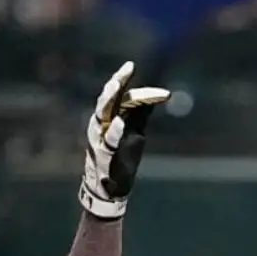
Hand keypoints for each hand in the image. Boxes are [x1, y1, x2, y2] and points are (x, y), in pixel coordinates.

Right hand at [79, 61, 170, 218]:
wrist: (110, 187)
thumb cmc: (121, 156)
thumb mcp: (135, 132)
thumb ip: (141, 114)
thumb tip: (157, 96)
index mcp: (111, 116)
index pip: (122, 95)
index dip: (134, 86)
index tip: (149, 79)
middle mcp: (102, 124)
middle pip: (107, 98)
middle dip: (117, 82)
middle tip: (127, 68)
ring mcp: (99, 139)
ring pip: (100, 115)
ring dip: (109, 99)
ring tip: (116, 84)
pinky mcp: (103, 155)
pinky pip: (107, 141)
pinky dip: (113, 131)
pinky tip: (119, 122)